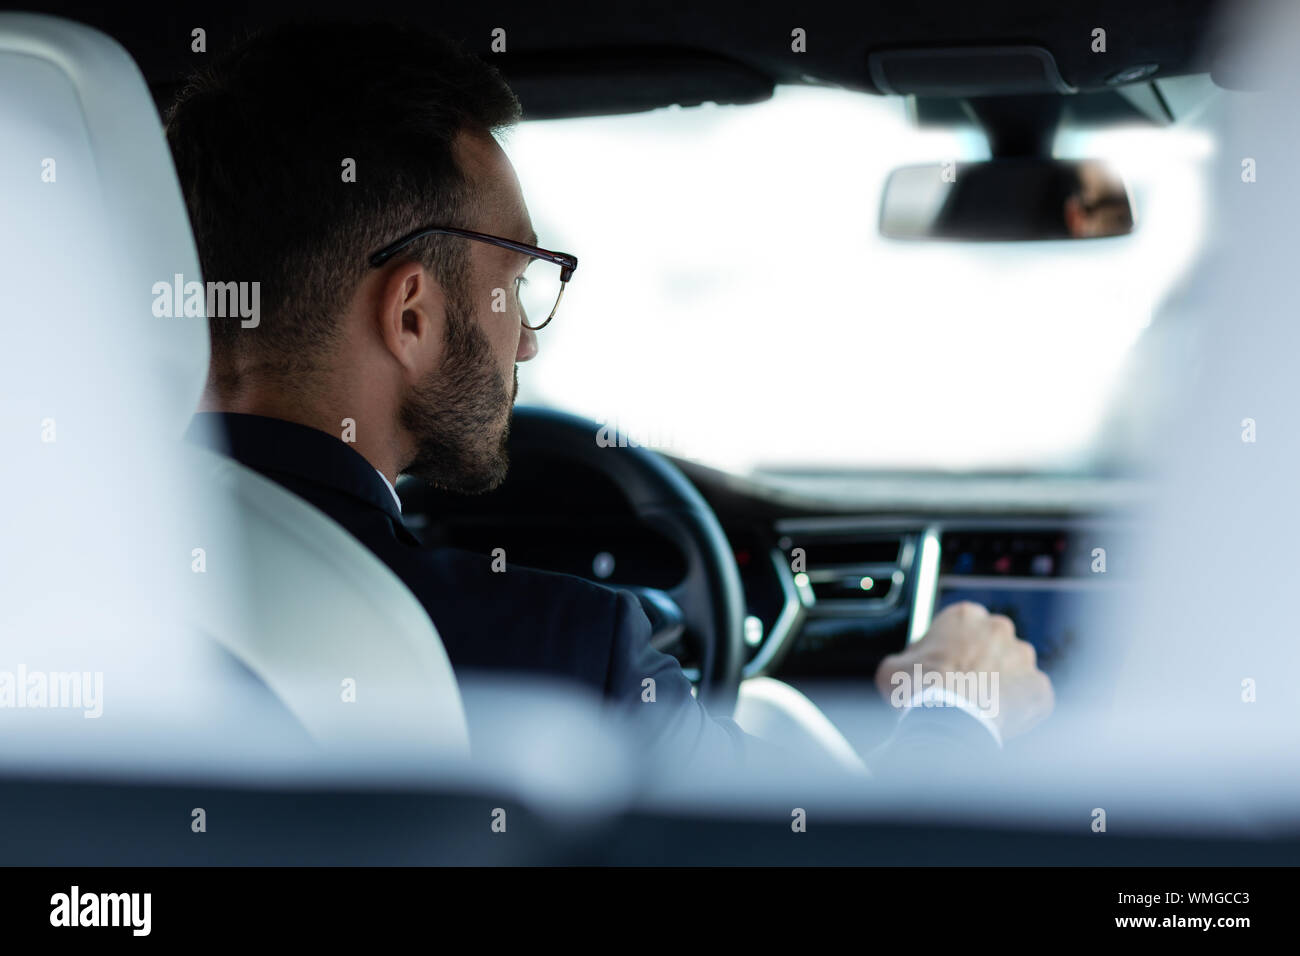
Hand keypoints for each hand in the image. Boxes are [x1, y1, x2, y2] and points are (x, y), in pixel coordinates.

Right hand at [874, 601, 1053, 740]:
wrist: (947, 723)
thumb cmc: (918, 690)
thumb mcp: (892, 666)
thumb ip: (908, 657)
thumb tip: (909, 665)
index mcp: (965, 616)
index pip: (963, 628)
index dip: (953, 650)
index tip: (945, 668)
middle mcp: (999, 629)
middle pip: (992, 645)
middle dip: (982, 664)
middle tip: (964, 689)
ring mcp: (1023, 658)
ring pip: (1014, 670)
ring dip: (1002, 685)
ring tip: (981, 709)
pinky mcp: (1039, 688)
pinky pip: (1030, 698)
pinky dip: (1018, 709)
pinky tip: (997, 721)